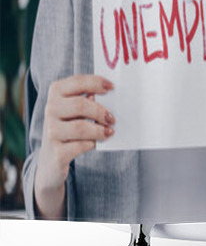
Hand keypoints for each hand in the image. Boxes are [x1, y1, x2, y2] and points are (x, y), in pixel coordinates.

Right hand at [34, 74, 114, 218]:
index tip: (112, 87)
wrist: (52, 164)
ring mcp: (51, 133)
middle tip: (113, 119)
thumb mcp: (79, 110)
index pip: (76, 81)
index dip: (95, 82)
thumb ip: (91, 96)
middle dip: (102, 111)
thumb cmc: (73, 129)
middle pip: (82, 105)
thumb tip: (113, 88)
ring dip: (101, 129)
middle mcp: (51, 111)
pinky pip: (79, 146)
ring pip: (82, 126)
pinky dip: (92, 144)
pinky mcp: (56, 154)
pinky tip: (98, 145)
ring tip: (109, 132)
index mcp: (57, 94)